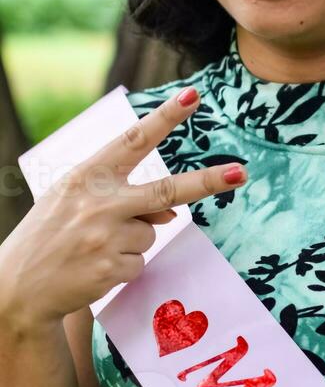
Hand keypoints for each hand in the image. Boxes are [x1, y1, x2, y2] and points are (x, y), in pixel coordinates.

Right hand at [0, 86, 248, 328]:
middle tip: (240, 173)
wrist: (18, 287)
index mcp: (87, 176)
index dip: (165, 119)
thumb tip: (170, 215)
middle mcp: (98, 203)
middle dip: (207, 182)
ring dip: (133, 241)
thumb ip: (122, 197)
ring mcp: (105, 237)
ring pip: (153, 233)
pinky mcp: (111, 269)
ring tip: (95, 247)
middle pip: (166, 191)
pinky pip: (140, 262)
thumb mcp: (75, 201)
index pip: (133, 141)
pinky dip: (124, 266)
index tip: (193, 98)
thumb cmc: (50, 235)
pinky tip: (95, 267)